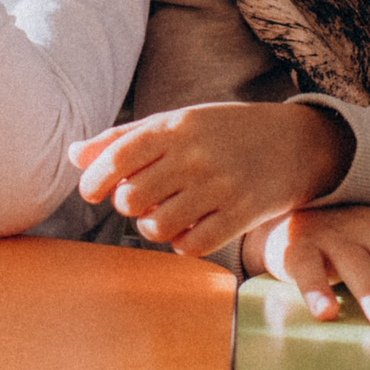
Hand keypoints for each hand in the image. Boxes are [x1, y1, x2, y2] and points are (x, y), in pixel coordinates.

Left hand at [66, 102, 352, 256]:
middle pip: (132, 198)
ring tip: (163, 217)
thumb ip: (124, 138)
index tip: (90, 192)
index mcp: (176, 126)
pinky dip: (181, 244)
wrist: (295, 142)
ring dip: (152, 228)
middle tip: (140, 201)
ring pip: (158, 226)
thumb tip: (74, 155)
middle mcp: (195, 155)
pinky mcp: (242, 215)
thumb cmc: (224, 131)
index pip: (119, 156)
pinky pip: (192, 246)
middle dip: (127, 206)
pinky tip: (188, 231)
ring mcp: (220, 186)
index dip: (94, 179)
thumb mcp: (177, 122)